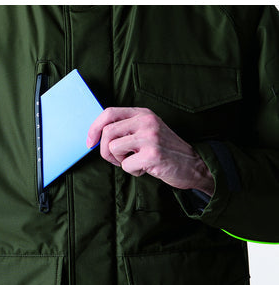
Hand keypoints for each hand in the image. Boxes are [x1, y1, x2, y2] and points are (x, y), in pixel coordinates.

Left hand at [87, 107, 214, 195]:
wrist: (194, 165)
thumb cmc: (165, 150)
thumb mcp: (147, 131)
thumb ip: (126, 129)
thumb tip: (95, 137)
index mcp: (143, 113)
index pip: (108, 113)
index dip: (94, 128)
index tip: (90, 142)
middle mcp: (146, 121)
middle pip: (107, 132)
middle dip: (105, 151)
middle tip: (116, 159)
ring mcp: (150, 137)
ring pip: (113, 149)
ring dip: (119, 161)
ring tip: (135, 161)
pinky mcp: (152, 155)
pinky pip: (125, 165)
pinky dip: (132, 171)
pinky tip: (146, 168)